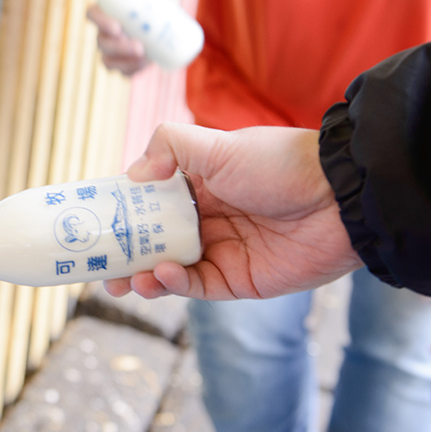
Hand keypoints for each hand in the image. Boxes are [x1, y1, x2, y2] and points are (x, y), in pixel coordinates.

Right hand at [89, 5, 150, 75]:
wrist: (158, 20)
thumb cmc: (151, 1)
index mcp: (105, 11)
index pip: (92, 13)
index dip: (100, 21)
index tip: (118, 28)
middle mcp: (104, 32)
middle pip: (102, 42)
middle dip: (119, 47)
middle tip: (139, 47)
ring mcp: (112, 50)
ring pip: (108, 60)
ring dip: (124, 62)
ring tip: (144, 59)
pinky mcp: (123, 62)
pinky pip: (121, 71)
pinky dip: (132, 70)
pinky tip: (145, 65)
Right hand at [104, 123, 362, 300]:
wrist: (341, 200)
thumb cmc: (281, 164)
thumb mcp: (218, 145)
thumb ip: (169, 147)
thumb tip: (132, 175)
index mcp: (198, 183)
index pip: (148, 201)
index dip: (119, 213)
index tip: (89, 222)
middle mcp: (207, 218)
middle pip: (152, 240)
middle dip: (122, 254)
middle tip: (95, 265)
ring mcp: (222, 251)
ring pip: (168, 269)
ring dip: (141, 275)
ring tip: (121, 280)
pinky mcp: (239, 281)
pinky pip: (196, 287)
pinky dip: (173, 284)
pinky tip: (160, 273)